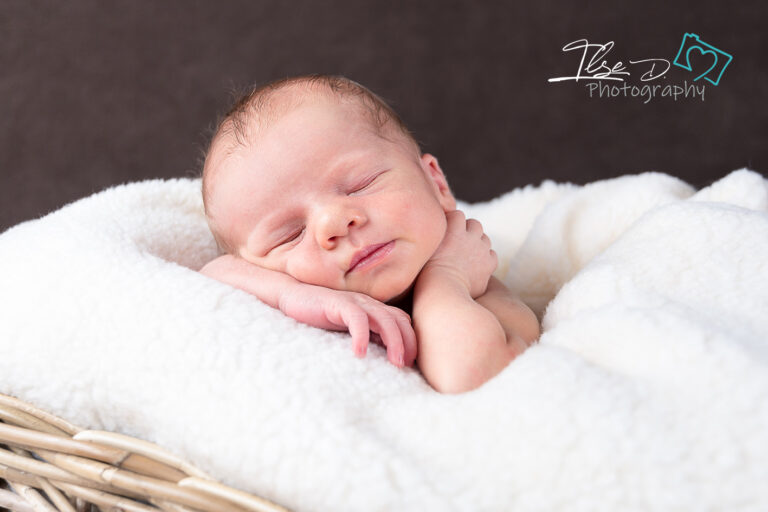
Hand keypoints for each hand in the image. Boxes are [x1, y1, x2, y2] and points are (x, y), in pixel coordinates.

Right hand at [278, 283, 416, 367]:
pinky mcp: (339, 303)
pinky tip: (359, 353)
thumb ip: (366, 337)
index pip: (402, 322)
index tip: (411, 364)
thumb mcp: (347, 330)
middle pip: (398, 320)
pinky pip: (357, 318)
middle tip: (406, 365)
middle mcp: (369, 304)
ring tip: (395, 362)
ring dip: (393, 340)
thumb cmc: (320, 317)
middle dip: (407, 342)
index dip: (411, 341)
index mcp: (373, 309)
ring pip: (384, 319)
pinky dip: (361, 335)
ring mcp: (355, 302)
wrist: (293, 297)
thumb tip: (382, 360)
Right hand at [422, 210, 496, 297]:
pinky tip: (476, 268)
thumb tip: (431, 236)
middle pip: (474, 224)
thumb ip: (431, 238)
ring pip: (485, 238)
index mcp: (451, 228)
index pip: (457, 215)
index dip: (453, 223)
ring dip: (478, 245)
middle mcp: (469, 235)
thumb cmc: (426, 274)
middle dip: (468, 232)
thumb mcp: (423, 250)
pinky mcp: (489, 263)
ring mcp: (481, 249)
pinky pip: (492, 255)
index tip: (447, 234)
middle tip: (458, 246)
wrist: (444, 291)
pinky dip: (486, 259)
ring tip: (467, 257)